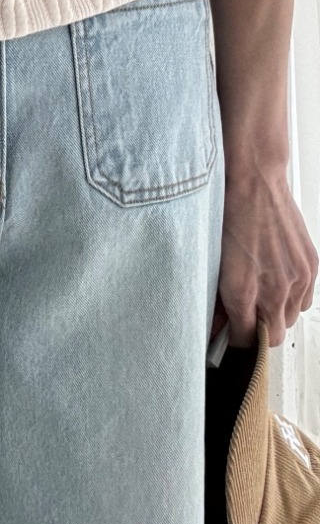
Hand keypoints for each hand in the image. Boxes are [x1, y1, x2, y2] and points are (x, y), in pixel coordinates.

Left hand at [210, 167, 318, 347]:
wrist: (255, 182)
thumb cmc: (229, 216)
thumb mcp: (214, 262)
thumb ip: (217, 299)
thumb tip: (217, 323)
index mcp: (243, 291)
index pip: (247, 341)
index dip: (237, 340)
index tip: (231, 334)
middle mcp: (274, 289)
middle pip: (273, 336)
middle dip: (258, 329)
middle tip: (244, 314)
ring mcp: (296, 278)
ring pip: (290, 320)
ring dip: (276, 314)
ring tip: (261, 293)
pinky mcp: (310, 267)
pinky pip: (305, 300)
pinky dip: (292, 298)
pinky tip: (277, 282)